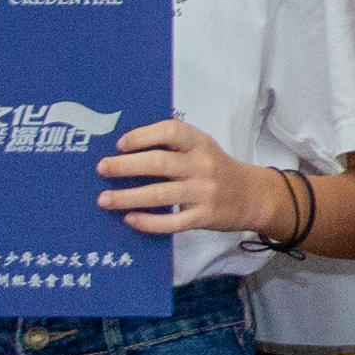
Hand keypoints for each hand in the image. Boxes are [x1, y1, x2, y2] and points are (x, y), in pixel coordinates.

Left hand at [99, 115, 272, 239]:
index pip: (170, 131)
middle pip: (159, 163)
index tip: (120, 144)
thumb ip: (173, 145)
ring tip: (104, 199)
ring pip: (160, 194)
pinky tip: (130, 219)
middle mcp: (202, 165)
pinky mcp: (204, 217)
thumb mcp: (202, 147)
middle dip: (125, 166)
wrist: (252, 196)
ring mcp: (203, 193)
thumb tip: (124, 149)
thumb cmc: (216, 169)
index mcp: (199, 143)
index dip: (143, 136)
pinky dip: (148, 222)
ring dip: (128, 197)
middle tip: (102, 169)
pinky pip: (172, 222)